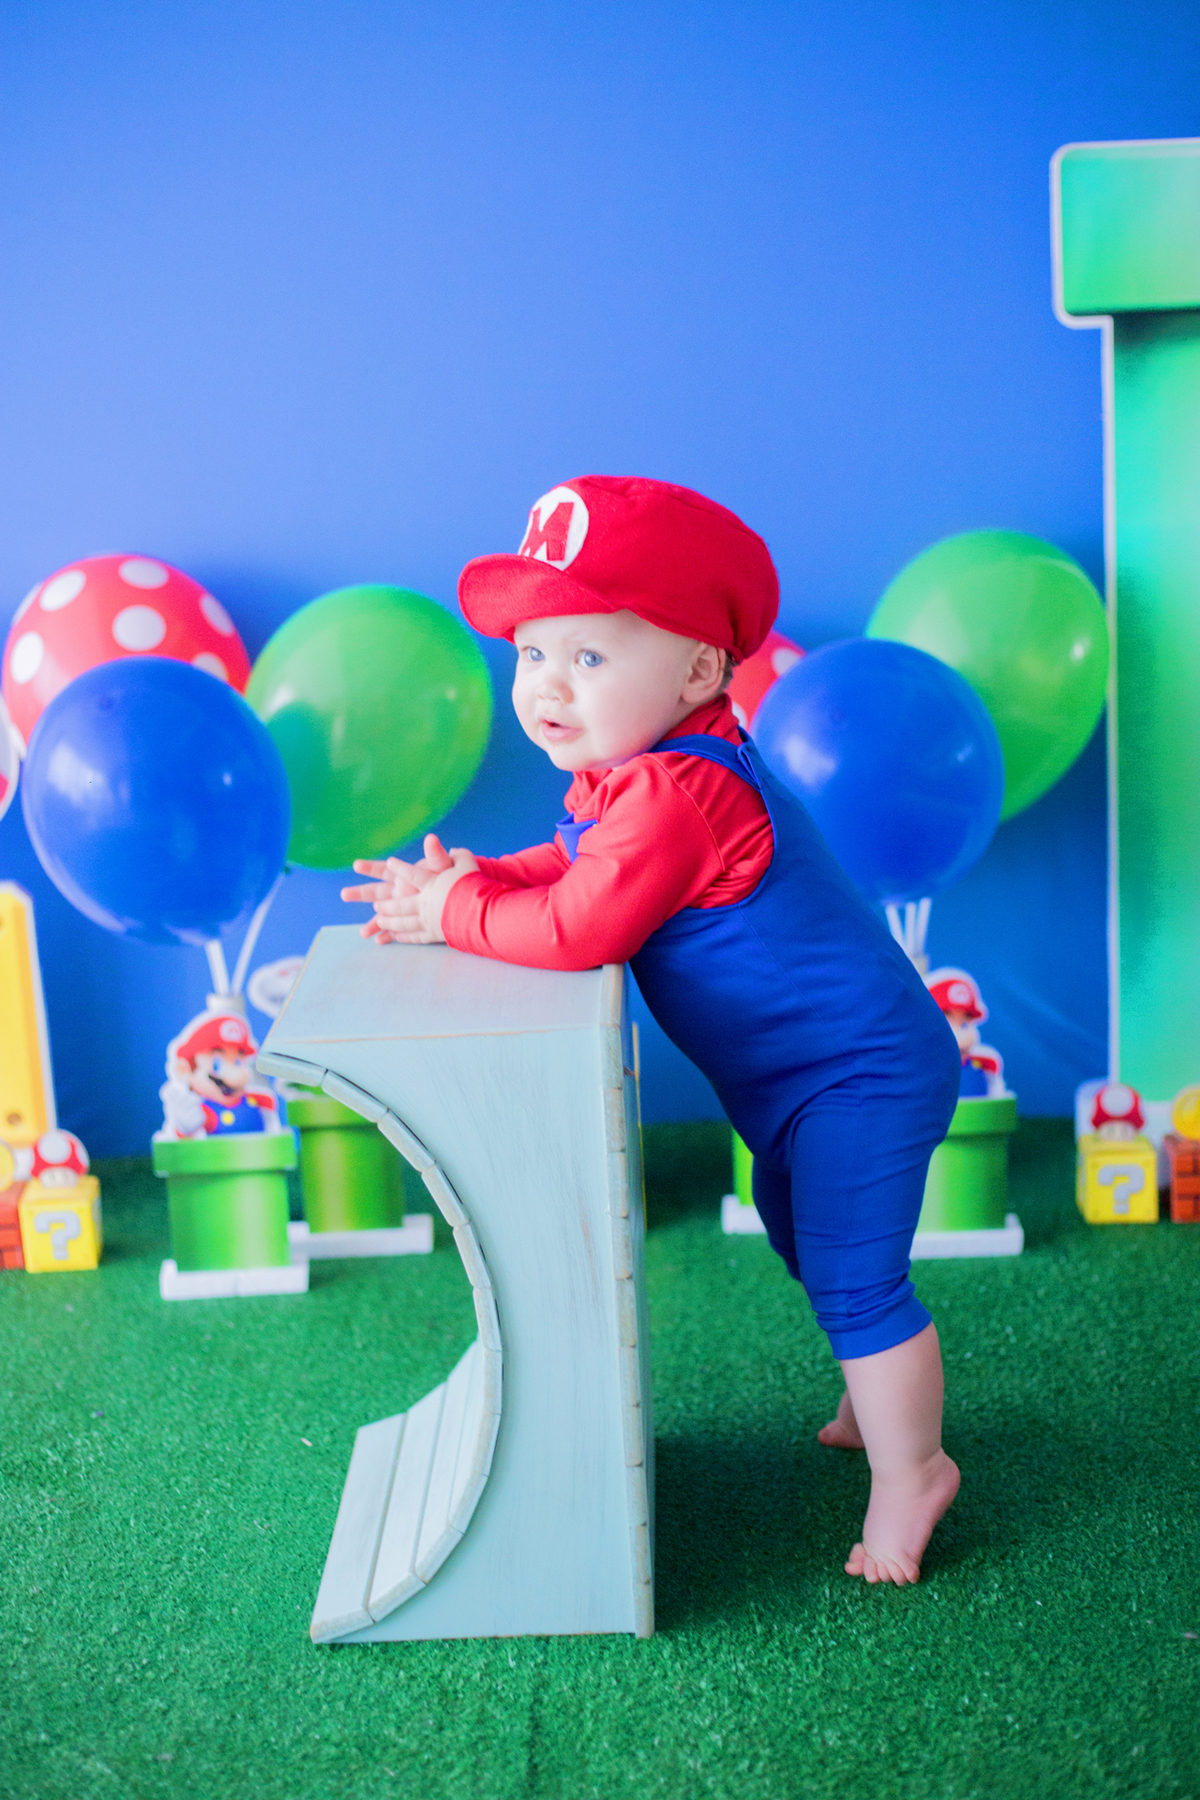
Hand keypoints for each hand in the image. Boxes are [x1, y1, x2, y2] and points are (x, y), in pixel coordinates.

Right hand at [340, 834, 478, 944]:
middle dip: (361, 893)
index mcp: (405, 876)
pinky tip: (379, 941)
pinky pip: (397, 929)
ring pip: (384, 915)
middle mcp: (400, 891)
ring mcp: (404, 907)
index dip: (371, 867)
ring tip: (362, 933)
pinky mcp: (412, 920)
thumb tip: (432, 839)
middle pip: (377, 892)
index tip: (357, 864)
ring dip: (373, 923)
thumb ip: (435, 855)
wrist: (463, 895)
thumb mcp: (443, 866)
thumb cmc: (451, 877)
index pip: (384, 871)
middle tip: (344, 894)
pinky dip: (389, 935)